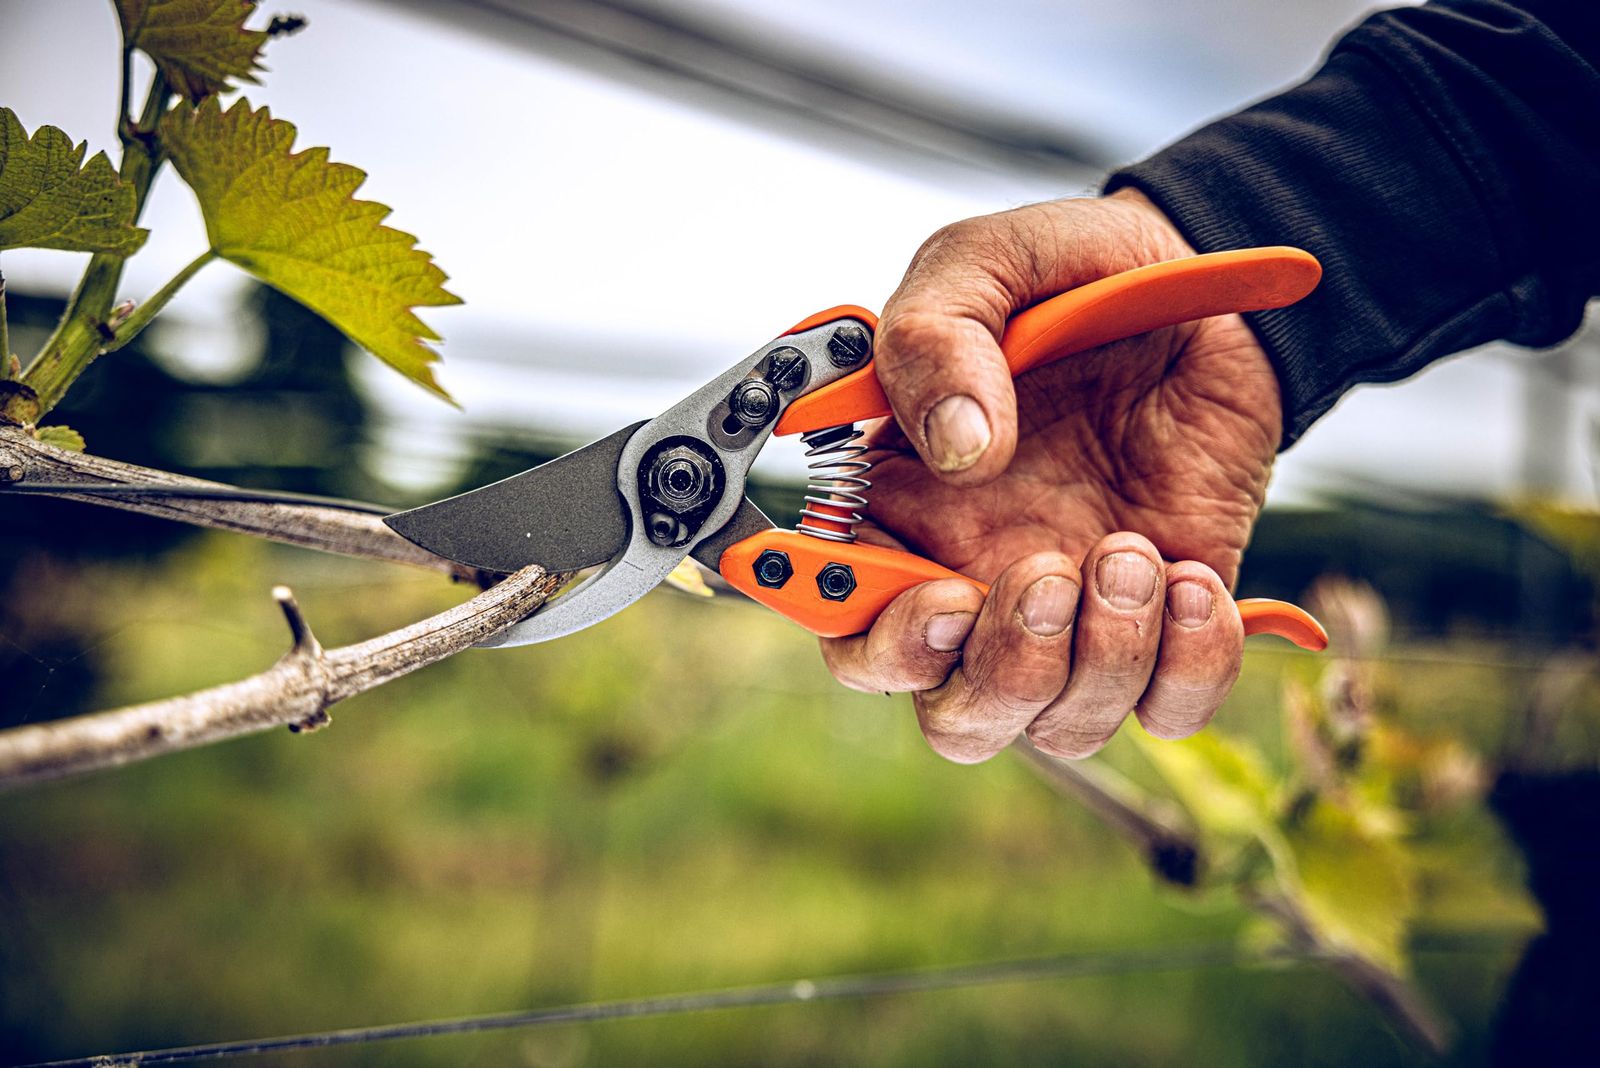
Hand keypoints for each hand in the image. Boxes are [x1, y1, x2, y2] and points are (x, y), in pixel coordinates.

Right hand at [820, 190, 1282, 761]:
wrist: (1210, 292)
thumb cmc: (1074, 278)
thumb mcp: (984, 266)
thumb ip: (935, 340)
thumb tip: (957, 449)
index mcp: (904, 511)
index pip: (850, 627)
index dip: (881, 639)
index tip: (941, 595)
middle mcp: (979, 580)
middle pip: (955, 712)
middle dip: (1000, 675)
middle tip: (1044, 577)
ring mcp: (1075, 612)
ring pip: (1059, 725)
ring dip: (1103, 655)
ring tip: (1135, 548)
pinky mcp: (1165, 623)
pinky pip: (1170, 708)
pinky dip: (1189, 665)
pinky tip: (1193, 578)